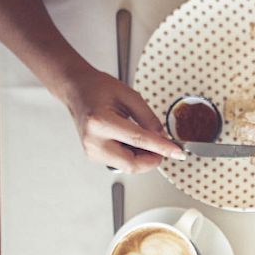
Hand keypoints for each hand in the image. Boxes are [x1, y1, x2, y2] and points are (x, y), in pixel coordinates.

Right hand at [56, 68, 183, 172]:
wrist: (76, 89)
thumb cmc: (98, 88)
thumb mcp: (129, 96)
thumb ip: (149, 118)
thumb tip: (164, 138)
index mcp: (100, 121)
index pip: (139, 140)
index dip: (162, 148)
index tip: (178, 153)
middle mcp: (93, 140)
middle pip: (132, 164)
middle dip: (153, 158)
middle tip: (163, 147)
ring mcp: (91, 151)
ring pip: (128, 166)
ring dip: (143, 157)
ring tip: (143, 138)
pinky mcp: (93, 155)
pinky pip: (121, 163)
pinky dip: (133, 155)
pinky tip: (131, 141)